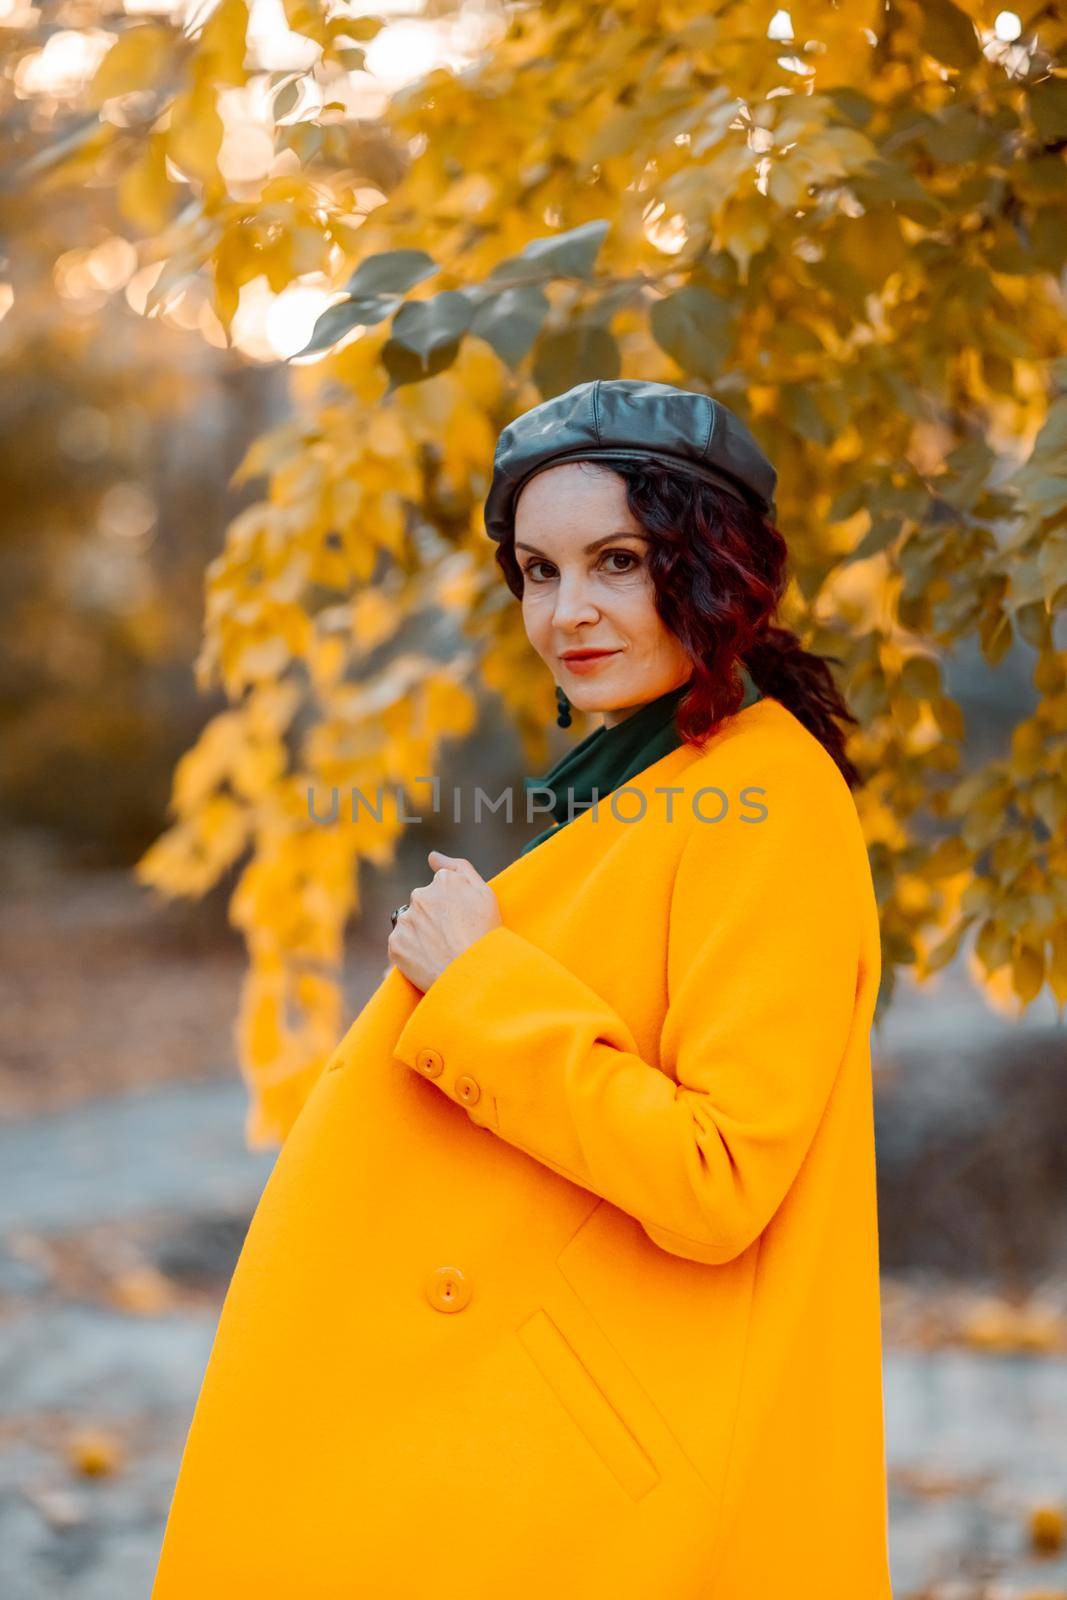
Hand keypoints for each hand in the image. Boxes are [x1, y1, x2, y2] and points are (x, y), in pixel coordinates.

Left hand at [387, 850, 501, 991]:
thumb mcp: (485, 894)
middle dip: (433, 919)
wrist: (475, 975)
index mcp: (443, 881)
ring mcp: (405, 920)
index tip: (462, 922)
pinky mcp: (395, 944)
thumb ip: (459, 867)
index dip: (453, 907)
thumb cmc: (486, 934)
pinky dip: (411, 952)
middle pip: (423, 905)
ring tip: (442, 953)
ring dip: (420, 935)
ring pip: (410, 924)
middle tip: (452, 939)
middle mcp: (420, 895)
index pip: (441, 888)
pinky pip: (400, 945)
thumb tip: (432, 856)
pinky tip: (430, 961)